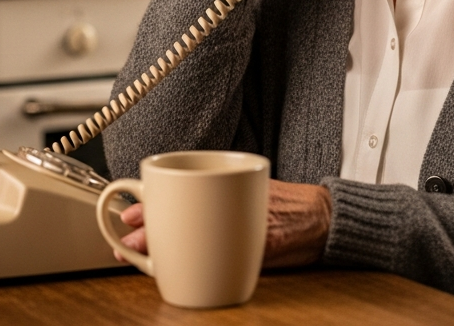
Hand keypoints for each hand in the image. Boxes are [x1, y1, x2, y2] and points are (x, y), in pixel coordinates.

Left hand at [113, 179, 331, 268]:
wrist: (324, 215)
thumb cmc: (288, 202)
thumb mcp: (251, 186)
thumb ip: (220, 191)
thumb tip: (180, 202)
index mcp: (231, 184)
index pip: (184, 190)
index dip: (153, 202)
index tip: (129, 212)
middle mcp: (237, 201)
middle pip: (185, 213)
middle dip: (152, 229)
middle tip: (129, 239)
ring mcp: (249, 223)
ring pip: (197, 236)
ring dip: (167, 248)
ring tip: (142, 254)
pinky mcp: (263, 243)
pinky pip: (226, 255)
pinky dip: (202, 264)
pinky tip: (185, 269)